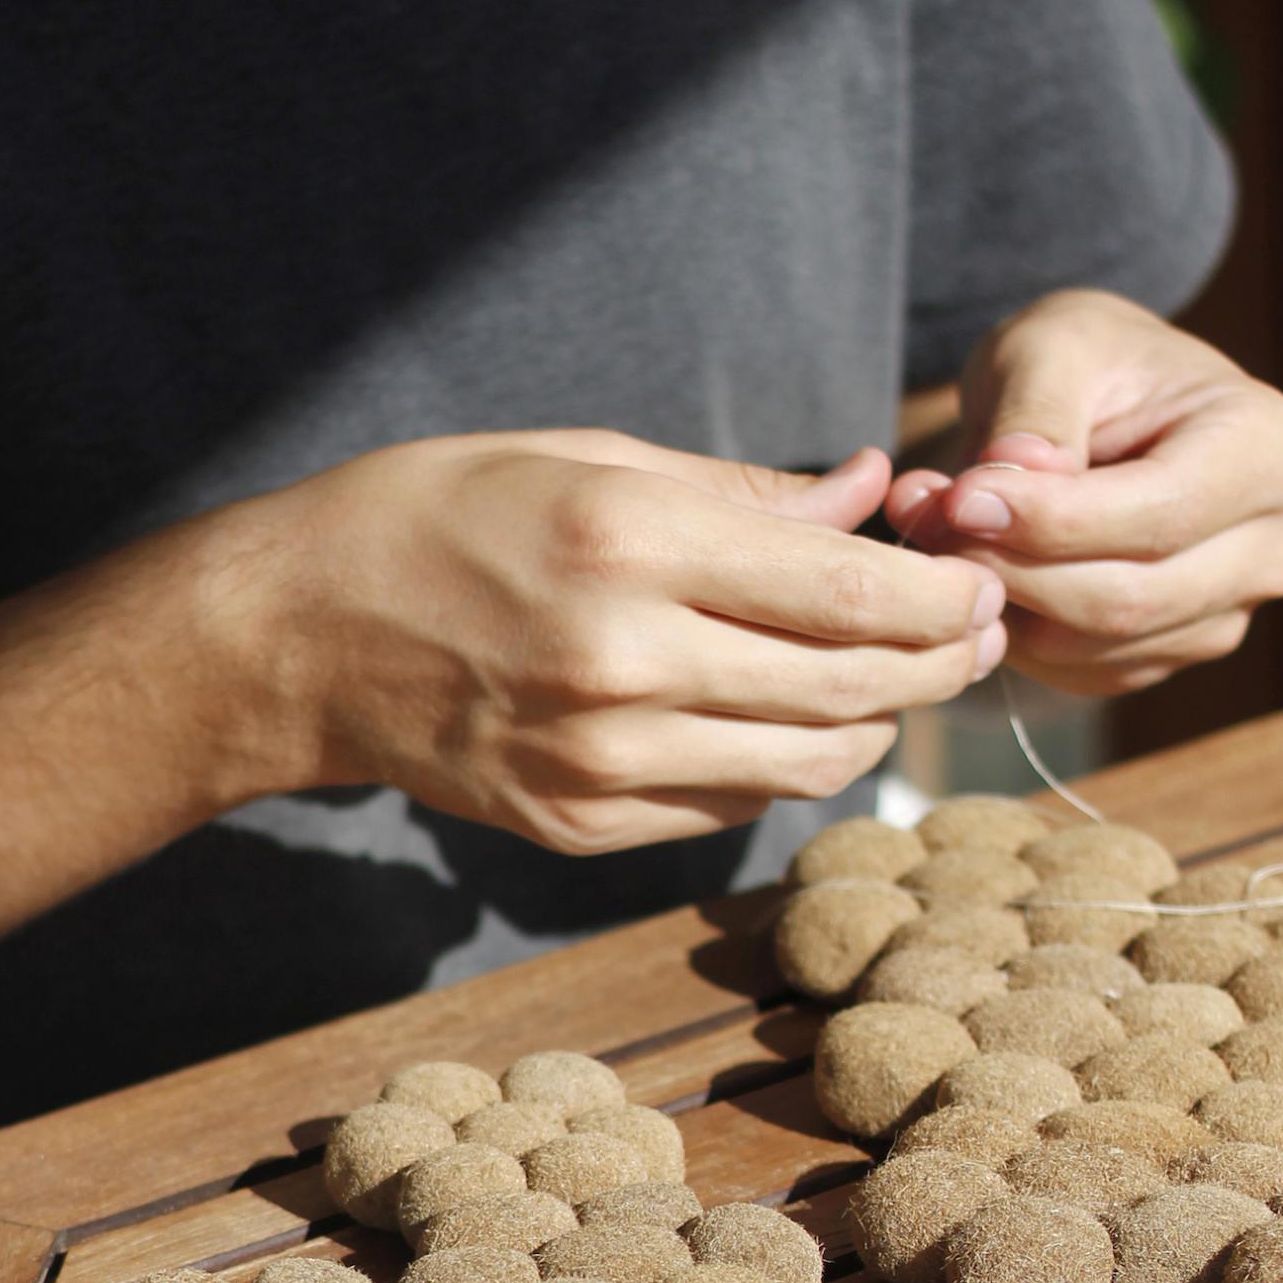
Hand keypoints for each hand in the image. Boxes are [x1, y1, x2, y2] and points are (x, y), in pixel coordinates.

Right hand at [228, 428, 1006, 852]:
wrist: (299, 637)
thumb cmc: (440, 516)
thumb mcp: (588, 457)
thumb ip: (742, 491)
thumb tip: (870, 495)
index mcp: (628, 546)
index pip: (850, 596)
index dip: (946, 599)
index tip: (983, 584)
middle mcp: (622, 663)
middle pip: (851, 688)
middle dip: (939, 663)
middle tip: (978, 633)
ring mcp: (600, 760)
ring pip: (809, 764)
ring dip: (875, 724)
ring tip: (894, 679)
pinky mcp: (581, 824)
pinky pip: (734, 806)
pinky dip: (785, 765)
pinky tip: (789, 718)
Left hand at [884, 290, 1282, 694]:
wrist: (1103, 406)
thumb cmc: (1087, 362)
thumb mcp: (1053, 344)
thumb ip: (1034, 408)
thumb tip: (1017, 477)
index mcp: (1269, 450)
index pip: (1156, 518)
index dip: (1047, 521)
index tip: (956, 496)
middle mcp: (1272, 546)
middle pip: (1128, 599)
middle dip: (1011, 568)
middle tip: (923, 520)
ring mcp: (1229, 612)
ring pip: (1095, 648)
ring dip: (1000, 602)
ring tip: (935, 531)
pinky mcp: (1173, 653)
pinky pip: (1080, 674)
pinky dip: (1014, 631)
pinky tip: (979, 569)